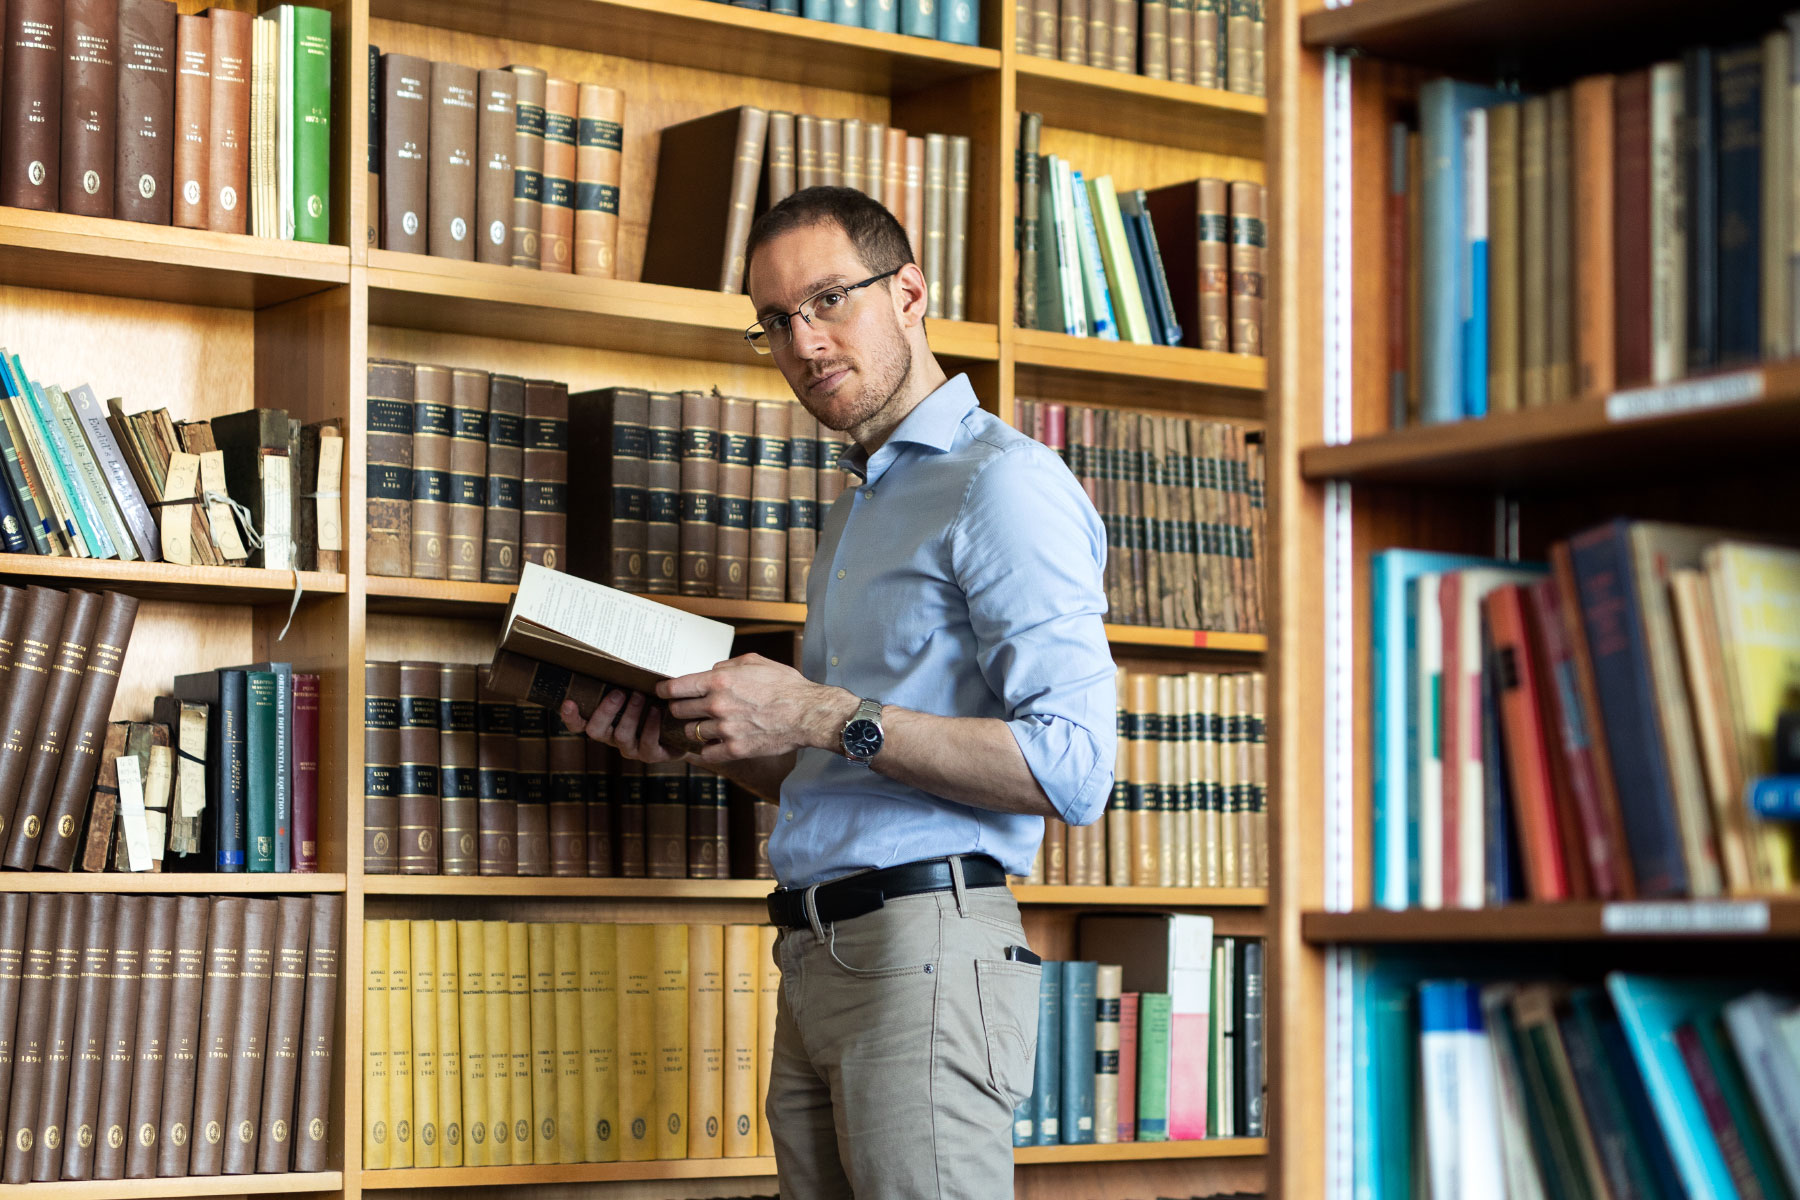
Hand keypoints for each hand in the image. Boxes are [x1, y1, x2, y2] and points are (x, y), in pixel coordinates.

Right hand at [559, 689, 685, 763]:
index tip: (568, 702)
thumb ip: (625, 683)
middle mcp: (613, 738)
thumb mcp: (637, 693)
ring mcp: (631, 749)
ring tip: (639, 695)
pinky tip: (657, 710)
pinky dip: (651, 726)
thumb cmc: (654, 705)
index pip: (579, 724)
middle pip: (595, 731)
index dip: (570, 717)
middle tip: (618, 692)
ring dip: (630, 714)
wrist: (683, 730)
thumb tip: (618, 659)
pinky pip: (646, 743)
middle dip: (605, 711)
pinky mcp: (650, 755)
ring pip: (621, 736)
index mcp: (604, 724)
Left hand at [658, 653, 856, 764]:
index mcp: (719, 680)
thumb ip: (727, 664)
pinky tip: (715, 744)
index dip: (664, 690)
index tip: (662, 693)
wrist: (808, 713)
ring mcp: (724, 729)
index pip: (676, 687)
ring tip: (705, 726)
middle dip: (679, 709)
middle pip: (678, 711)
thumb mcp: (755, 662)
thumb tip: (710, 669)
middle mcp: (717, 704)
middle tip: (685, 709)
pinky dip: (708, 749)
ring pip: (691, 732)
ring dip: (695, 729)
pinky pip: (707, 753)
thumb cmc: (785, 686)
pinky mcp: (734, 750)